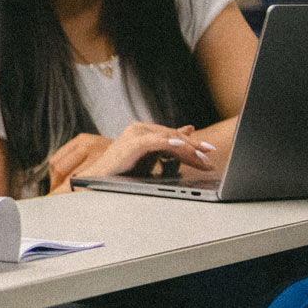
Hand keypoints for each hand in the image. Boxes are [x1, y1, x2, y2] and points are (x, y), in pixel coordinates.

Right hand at [48, 122, 216, 193]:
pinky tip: (185, 148)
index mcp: (142, 131)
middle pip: (174, 136)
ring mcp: (137, 133)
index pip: (172, 135)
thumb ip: (166, 147)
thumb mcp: (148, 159)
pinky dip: (174, 144)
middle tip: (210, 158)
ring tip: (203, 160)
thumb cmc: (119, 171)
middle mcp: (140, 128)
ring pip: (171, 138)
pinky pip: (160, 141)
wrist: (98, 179)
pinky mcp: (135, 142)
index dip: (192, 143)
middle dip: (195, 148)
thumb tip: (187, 132)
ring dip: (190, 150)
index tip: (208, 152)